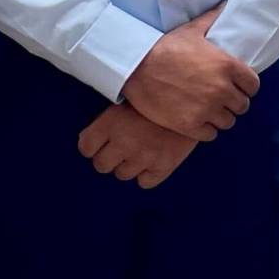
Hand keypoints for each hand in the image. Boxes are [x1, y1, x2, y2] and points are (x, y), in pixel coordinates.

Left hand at [78, 103, 197, 187]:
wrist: (192, 99)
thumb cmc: (158, 97)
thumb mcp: (128, 99)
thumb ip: (108, 120)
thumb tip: (90, 139)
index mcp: (111, 123)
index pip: (85, 147)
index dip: (91, 145)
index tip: (98, 143)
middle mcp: (123, 142)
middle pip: (101, 165)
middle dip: (108, 157)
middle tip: (119, 148)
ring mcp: (143, 156)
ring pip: (122, 175)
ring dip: (127, 165)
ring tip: (138, 151)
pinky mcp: (162, 166)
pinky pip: (144, 182)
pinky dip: (146, 174)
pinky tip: (151, 160)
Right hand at [121, 6, 257, 140]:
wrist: (136, 68)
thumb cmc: (165, 48)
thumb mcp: (192, 30)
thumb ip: (213, 17)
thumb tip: (226, 2)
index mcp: (227, 66)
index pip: (253, 86)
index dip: (245, 86)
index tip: (236, 86)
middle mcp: (221, 89)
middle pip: (242, 105)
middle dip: (232, 102)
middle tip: (219, 97)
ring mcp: (207, 109)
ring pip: (228, 122)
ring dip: (220, 116)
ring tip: (208, 108)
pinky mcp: (191, 125)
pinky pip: (211, 134)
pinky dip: (206, 129)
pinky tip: (197, 118)